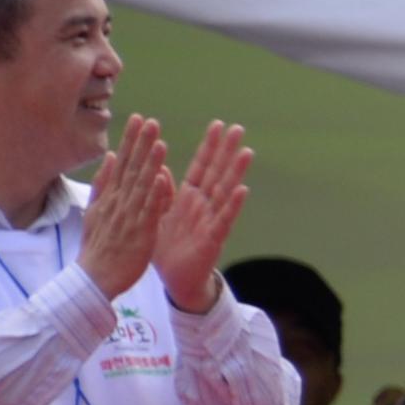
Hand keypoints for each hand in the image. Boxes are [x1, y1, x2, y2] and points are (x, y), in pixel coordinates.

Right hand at [78, 116, 170, 300]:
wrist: (94, 279)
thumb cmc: (99, 246)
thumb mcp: (96, 211)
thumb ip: (103, 184)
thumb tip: (108, 157)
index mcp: (110, 197)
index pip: (122, 163)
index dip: (130, 141)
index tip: (139, 118)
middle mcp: (118, 203)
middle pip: (130, 168)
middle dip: (140, 143)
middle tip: (150, 119)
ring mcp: (128, 216)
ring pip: (140, 185)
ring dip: (149, 162)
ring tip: (159, 140)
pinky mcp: (139, 232)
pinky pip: (148, 210)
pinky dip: (154, 193)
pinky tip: (161, 176)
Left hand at [154, 121, 253, 314]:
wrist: (174, 279)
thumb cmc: (167, 247)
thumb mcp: (157, 216)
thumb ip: (161, 193)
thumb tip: (160, 168)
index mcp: (188, 198)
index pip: (201, 166)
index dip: (209, 147)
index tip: (218, 125)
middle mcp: (203, 205)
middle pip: (217, 173)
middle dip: (227, 151)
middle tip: (238, 128)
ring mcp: (211, 220)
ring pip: (225, 192)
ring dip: (236, 172)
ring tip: (247, 151)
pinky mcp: (213, 239)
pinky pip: (224, 219)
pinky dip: (233, 205)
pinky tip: (243, 189)